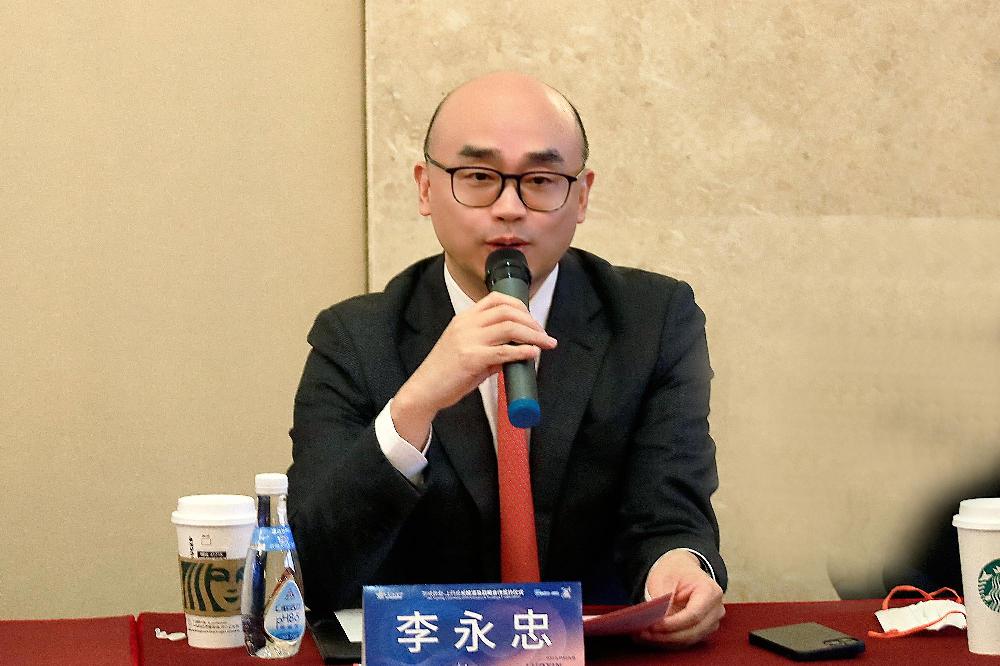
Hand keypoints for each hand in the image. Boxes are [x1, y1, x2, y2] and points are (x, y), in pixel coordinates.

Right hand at [391, 291, 556, 446]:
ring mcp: (468, 340)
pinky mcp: (471, 358)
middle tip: (544, 335)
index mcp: (464, 318)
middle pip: (508, 310)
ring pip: (509, 327)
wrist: (423, 390)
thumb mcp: (468, 352)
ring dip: (533, 334)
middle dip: (531, 321)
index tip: (532, 319)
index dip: (519, 305)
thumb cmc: (445, 374)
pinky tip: (533, 354)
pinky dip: (522, 351)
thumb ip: (491, 348)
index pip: (496, 299)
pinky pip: (504, 350)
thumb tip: (516, 351)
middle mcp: (466, 324)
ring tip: (545, 344)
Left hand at [634, 549, 724, 647]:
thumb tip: (656, 621)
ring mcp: (712, 621)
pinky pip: (686, 640)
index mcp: (710, 591)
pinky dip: (669, 640)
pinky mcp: (704, 629)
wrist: (682, 569)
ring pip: (689, 639)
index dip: (672, 624)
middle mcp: (716, 609)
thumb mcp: (664, 579)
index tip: (653, 626)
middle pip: (693, 631)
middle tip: (645, 633)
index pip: (693, 615)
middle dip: (667, 635)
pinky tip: (653, 636)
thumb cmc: (675, 570)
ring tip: (645, 635)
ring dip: (666, 640)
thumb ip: (662, 600)